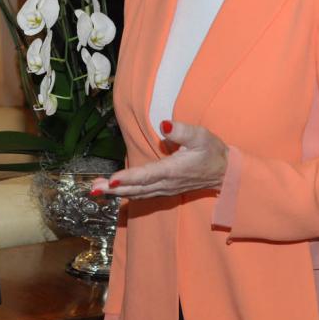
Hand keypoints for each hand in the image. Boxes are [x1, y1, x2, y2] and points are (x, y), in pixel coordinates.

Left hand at [90, 120, 227, 198]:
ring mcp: (164, 189)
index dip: (127, 178)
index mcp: (172, 170)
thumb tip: (164, 125)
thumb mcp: (200, 136)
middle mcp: (165, 183)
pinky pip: (142, 194)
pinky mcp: (164, 190)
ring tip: (96, 189)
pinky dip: (126, 193)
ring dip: (116, 192)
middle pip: (135, 188)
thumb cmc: (212, 152)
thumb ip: (181, 131)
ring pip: (136, 193)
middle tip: (92, 188)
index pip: (146, 175)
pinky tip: (114, 191)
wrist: (225, 173)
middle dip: (113, 188)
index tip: (111, 180)